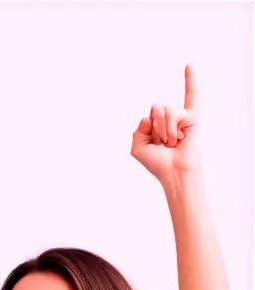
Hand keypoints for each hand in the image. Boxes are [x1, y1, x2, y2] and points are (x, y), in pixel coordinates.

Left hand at [131, 65, 200, 182]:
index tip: (154, 144)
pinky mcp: (193, 117)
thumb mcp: (137, 148)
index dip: (147, 130)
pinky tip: (186, 77)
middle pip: (155, 109)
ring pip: (167, 110)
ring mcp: (181, 117)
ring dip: (166, 129)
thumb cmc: (158, 163)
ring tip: (173, 141)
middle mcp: (168, 119)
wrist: (174, 172)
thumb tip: (150, 114)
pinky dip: (185, 89)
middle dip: (156, 129)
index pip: (147, 116)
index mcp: (155, 125)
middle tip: (164, 143)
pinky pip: (188, 97)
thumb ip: (137, 130)